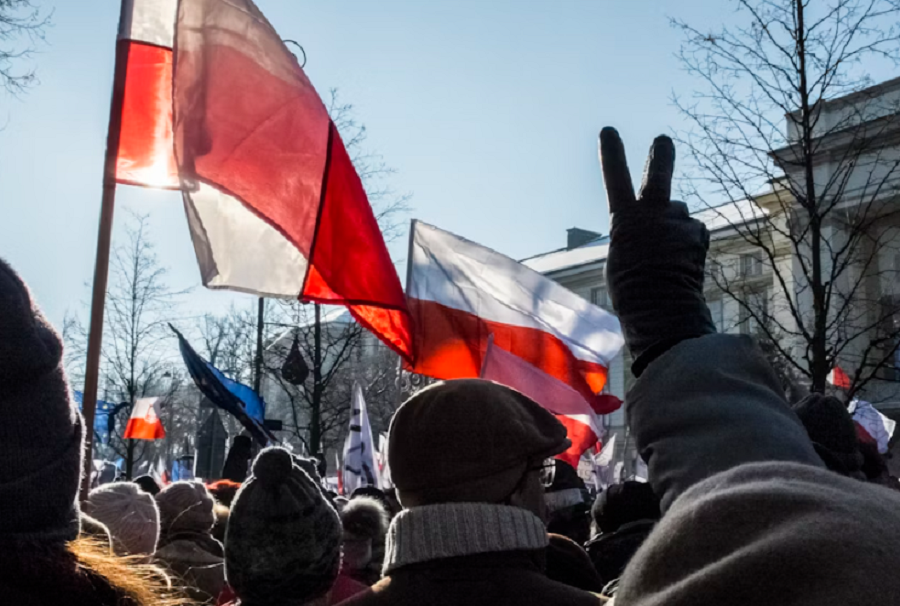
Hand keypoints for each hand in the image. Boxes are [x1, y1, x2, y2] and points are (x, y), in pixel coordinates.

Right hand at [600, 127, 714, 375]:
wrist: (661, 308)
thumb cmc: (631, 290)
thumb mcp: (620, 258)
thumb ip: (635, 235)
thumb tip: (655, 229)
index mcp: (624, 220)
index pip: (616, 179)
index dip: (612, 154)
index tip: (609, 131)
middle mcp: (653, 213)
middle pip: (658, 175)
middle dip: (660, 156)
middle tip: (662, 140)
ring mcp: (678, 221)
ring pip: (677, 216)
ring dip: (674, 229)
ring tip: (666, 259)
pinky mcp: (698, 233)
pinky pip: (691, 233)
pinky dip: (688, 246)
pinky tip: (682, 266)